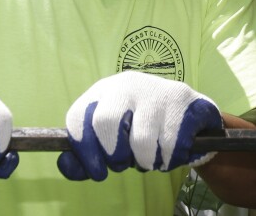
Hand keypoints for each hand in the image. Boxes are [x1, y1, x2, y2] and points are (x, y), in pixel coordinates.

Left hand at [57, 71, 222, 180]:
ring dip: (146, 161)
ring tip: (152, 156)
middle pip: (105, 122)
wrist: (191, 116)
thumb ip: (88, 157)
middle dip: (115, 155)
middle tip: (125, 163)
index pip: (78, 117)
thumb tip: (65, 166)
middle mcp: (126, 84)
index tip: (96, 171)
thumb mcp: (112, 141)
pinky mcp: (181, 99)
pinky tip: (171, 150)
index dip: (83, 149)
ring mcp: (154, 89)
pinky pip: (170, 144)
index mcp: (103, 92)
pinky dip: (169, 159)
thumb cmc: (143, 130)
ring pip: (141, 140)